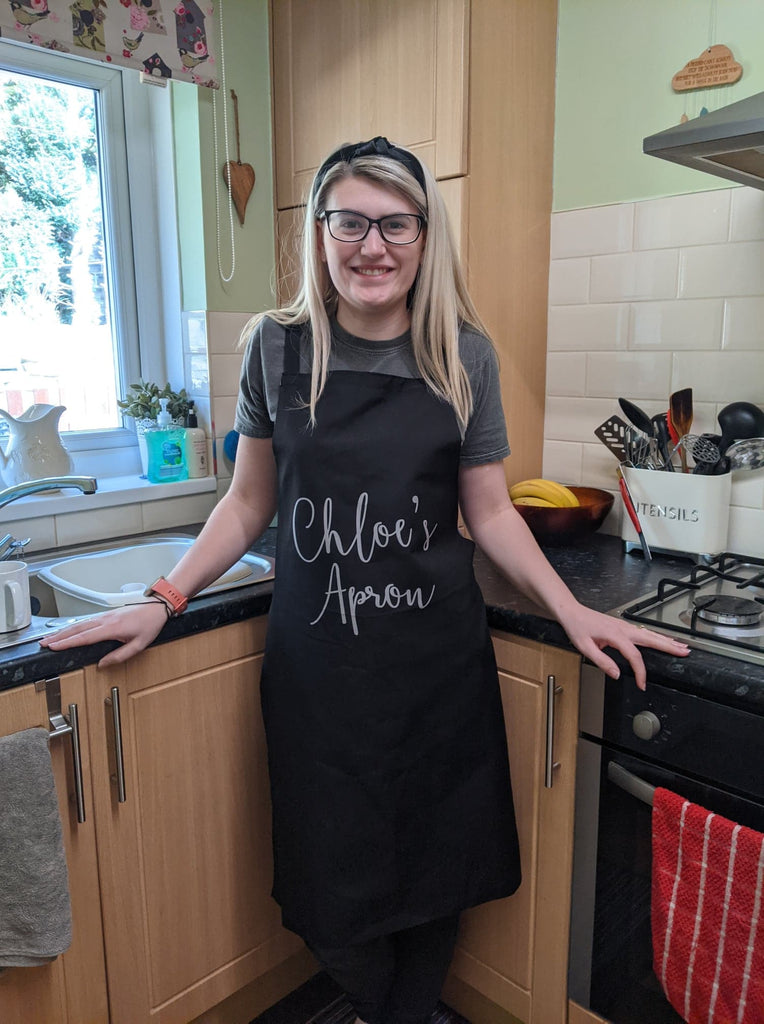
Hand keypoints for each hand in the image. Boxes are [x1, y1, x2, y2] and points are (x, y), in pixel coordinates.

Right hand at [40, 600, 168, 667]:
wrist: (158, 606)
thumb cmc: (150, 624)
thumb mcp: (139, 645)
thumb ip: (120, 656)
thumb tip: (102, 664)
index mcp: (112, 628)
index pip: (85, 637)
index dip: (67, 643)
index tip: (54, 646)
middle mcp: (105, 620)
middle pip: (77, 629)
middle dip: (58, 637)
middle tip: (43, 643)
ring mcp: (105, 616)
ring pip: (79, 624)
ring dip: (63, 631)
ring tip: (50, 638)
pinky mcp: (107, 615)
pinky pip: (86, 621)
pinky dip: (73, 626)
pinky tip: (67, 631)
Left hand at [558, 602, 689, 689]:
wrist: (572, 612)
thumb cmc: (577, 627)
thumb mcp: (585, 648)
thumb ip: (602, 661)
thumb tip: (616, 674)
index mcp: (615, 635)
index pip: (634, 656)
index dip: (640, 672)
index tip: (641, 683)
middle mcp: (623, 629)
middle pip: (651, 639)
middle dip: (669, 647)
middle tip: (685, 653)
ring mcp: (625, 626)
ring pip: (650, 634)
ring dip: (667, 640)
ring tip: (681, 647)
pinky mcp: (623, 626)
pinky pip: (644, 632)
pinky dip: (657, 636)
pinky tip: (663, 639)